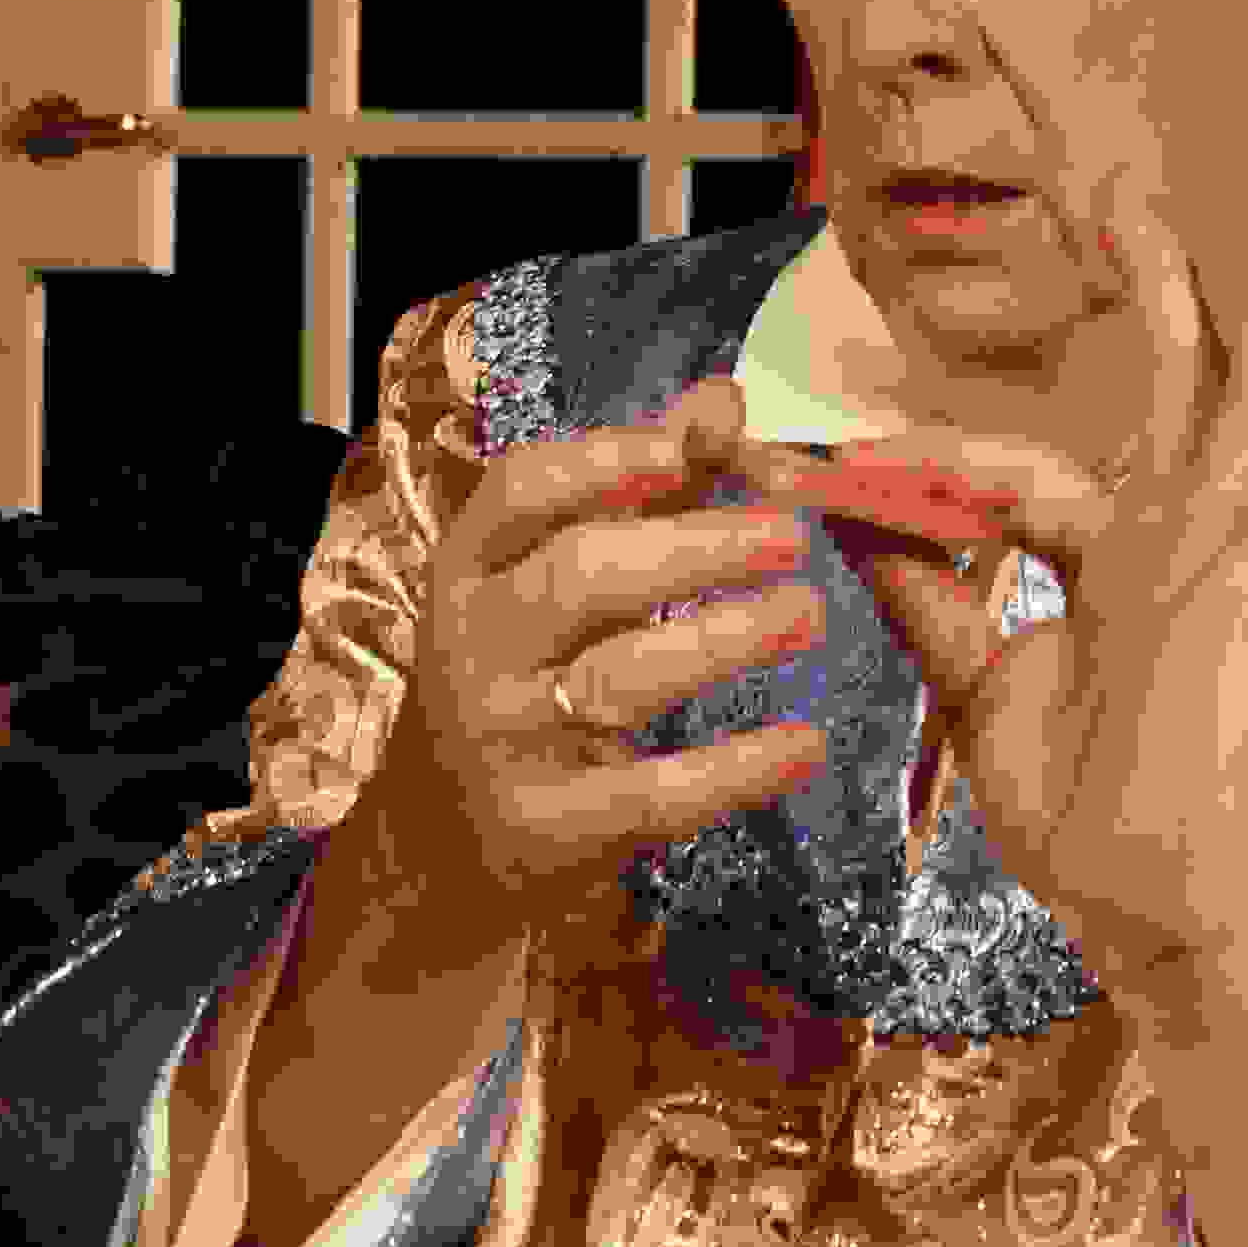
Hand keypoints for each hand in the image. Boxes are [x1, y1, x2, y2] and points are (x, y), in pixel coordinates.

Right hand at [349, 375, 832, 949]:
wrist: (439, 847)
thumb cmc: (521, 683)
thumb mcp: (555, 587)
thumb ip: (640, 494)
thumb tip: (722, 399)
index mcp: (470, 571)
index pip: (519, 495)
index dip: (601, 464)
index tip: (686, 448)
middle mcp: (475, 648)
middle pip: (580, 577)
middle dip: (692, 548)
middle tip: (792, 534)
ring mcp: (506, 741)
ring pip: (620, 679)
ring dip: (724, 641)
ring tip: (807, 614)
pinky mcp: (548, 829)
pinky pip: (653, 794)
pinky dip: (735, 769)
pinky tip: (805, 744)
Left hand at [770, 167, 1247, 1007]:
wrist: (1148, 907)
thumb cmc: (1082, 822)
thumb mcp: (975, 687)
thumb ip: (928, 595)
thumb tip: (853, 518)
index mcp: (1102, 577)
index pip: (1023, 480)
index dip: (930, 461)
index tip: (841, 458)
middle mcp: (1171, 551)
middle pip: (1172, 400)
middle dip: (1161, 302)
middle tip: (1136, 201)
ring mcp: (1224, 562)